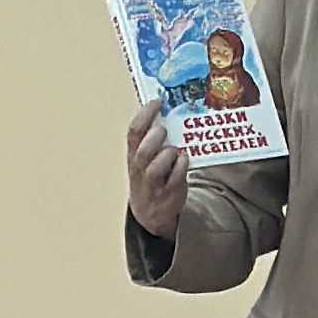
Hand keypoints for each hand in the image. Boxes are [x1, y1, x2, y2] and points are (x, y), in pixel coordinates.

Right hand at [125, 98, 189, 241]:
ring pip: (157, 166)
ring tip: (175, 150)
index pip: (134, 132)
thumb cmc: (149, 179)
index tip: (158, 102)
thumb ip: (150, 139)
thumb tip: (166, 112)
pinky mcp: (169, 193)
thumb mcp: (143, 160)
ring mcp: (153, 183)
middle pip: (143, 150)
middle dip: (155, 136)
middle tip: (165, 129)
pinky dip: (182, 165)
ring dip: (168, 153)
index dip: (145, 114)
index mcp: (133, 155)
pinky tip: (185, 159)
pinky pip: (176, 177)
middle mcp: (140, 169)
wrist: (149, 215)